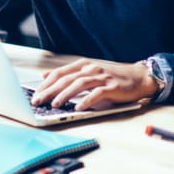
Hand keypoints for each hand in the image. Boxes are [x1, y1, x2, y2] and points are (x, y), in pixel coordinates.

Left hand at [30, 58, 157, 109]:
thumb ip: (69, 75)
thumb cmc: (111, 77)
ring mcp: (101, 77)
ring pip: (79, 84)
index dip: (46, 83)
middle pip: (66, 79)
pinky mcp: (112, 86)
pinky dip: (86, 100)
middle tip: (38, 101)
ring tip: (55, 104)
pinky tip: (79, 108)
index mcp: (82, 65)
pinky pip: (97, 93)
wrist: (138, 77)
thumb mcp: (88, 73)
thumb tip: (45, 76)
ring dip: (65, 95)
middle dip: (50, 90)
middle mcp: (90, 68)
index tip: (35, 93)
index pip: (59, 73)